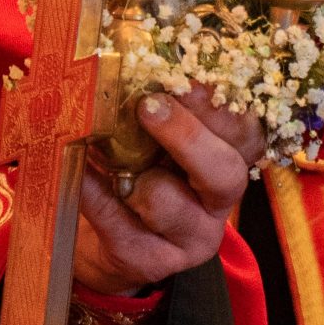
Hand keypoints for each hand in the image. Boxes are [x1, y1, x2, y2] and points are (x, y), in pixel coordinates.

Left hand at [71, 87, 258, 294]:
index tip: (188, 80)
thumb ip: (156, 108)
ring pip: (166, 200)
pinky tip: (79, 172)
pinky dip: (93, 192)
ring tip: (105, 156)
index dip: (220, 106)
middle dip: (186, 136)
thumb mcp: (151, 137)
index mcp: (227, 160)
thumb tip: (133, 62)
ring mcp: (190, 237)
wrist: (102, 240)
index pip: (244, 132)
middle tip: (148, 106)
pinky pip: (119, 222)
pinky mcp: (153, 262)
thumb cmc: (133, 170)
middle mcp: (218, 203)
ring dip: (130, 175)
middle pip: (223, 172)